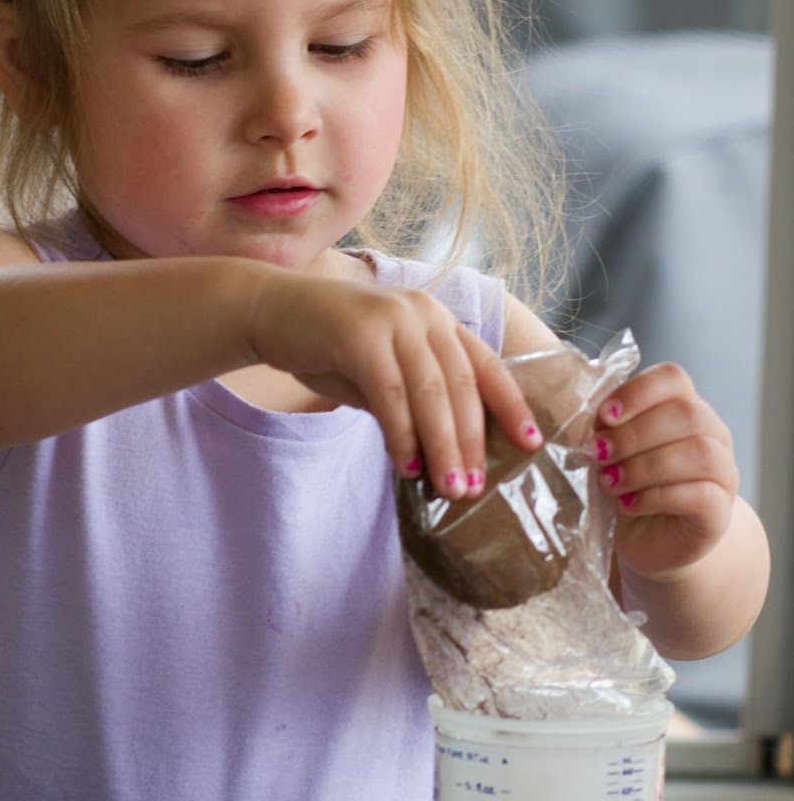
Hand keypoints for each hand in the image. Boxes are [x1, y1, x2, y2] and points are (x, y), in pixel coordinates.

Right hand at [251, 268, 542, 498]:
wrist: (267, 311)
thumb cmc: (326, 346)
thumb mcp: (380, 376)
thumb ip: (412, 403)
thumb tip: (442, 454)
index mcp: (438, 321)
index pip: (487, 367)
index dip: (513, 406)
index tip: (532, 444)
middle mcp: (424, 314)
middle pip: (463, 386)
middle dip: (472, 443)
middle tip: (474, 490)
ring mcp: (393, 319)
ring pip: (432, 392)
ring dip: (443, 446)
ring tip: (450, 489)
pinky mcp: (360, 333)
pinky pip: (390, 394)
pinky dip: (402, 433)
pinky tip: (408, 466)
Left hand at [589, 362, 738, 580]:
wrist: (652, 541)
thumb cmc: (629, 489)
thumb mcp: (613, 454)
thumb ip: (607, 432)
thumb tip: (591, 423)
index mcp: (685, 408)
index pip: (673, 378)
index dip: (638, 392)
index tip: (604, 416)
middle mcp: (713, 435)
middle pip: (687, 414)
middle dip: (634, 434)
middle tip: (599, 455)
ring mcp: (723, 473)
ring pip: (699, 453)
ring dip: (645, 467)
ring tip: (610, 482)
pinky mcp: (720, 512)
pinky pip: (699, 495)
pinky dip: (655, 498)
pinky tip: (628, 504)